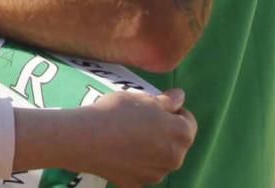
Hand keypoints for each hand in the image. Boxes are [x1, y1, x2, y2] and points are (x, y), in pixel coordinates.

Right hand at [78, 89, 196, 186]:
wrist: (85, 138)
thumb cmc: (117, 112)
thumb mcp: (142, 98)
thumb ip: (166, 101)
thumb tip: (180, 96)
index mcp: (181, 135)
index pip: (188, 122)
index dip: (173, 112)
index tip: (155, 107)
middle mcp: (175, 158)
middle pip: (175, 143)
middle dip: (164, 132)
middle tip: (139, 120)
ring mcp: (156, 174)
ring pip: (159, 159)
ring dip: (151, 149)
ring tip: (127, 136)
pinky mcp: (136, 184)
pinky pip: (141, 170)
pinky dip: (135, 163)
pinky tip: (119, 151)